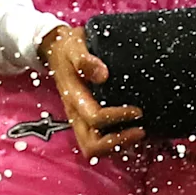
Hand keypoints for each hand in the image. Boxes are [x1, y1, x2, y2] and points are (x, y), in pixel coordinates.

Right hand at [41, 25, 145, 156]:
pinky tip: (132, 130)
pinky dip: (116, 142)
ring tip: (140, 133)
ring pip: (94, 148)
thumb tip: (102, 74)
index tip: (137, 111)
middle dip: (117, 143)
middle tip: (141, 131)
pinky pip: (98, 141)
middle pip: (91, 145)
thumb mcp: (74, 46)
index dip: (118, 118)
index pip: (95, 118)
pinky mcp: (85, 119)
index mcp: (73, 97)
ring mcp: (79, 118)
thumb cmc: (67, 47)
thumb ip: (85, 59)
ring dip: (118, 146)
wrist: (54, 49)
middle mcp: (75, 113)